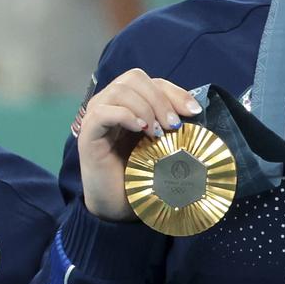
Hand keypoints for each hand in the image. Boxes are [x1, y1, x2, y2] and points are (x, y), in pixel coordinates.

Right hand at [75, 70, 201, 221]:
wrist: (119, 206)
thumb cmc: (141, 175)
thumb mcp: (164, 145)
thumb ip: (173, 125)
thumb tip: (196, 111)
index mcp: (130, 103)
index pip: (151, 81)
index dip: (175, 92)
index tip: (194, 111)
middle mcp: (110, 104)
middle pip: (134, 78)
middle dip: (160, 99)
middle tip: (174, 125)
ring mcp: (97, 117)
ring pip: (119, 91)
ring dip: (145, 108)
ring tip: (157, 133)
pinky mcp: (88, 134)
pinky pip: (103, 112)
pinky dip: (125, 116)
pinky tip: (140, 130)